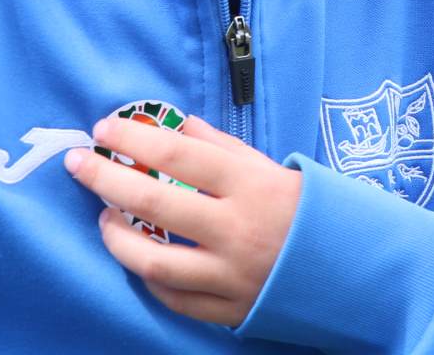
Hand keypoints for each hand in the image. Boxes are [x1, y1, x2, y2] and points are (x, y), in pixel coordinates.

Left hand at [64, 112, 301, 325]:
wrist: (355, 271)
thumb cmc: (308, 210)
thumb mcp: (271, 167)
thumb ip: (220, 146)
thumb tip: (172, 123)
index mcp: (250, 185)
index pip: (177, 154)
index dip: (134, 139)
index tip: (104, 130)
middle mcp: (237, 229)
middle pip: (154, 202)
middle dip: (106, 179)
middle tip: (78, 164)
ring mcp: (230, 276)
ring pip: (153, 262)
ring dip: (116, 238)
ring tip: (104, 218)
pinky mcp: (229, 311)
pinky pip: (174, 298)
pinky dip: (148, 277)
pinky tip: (136, 258)